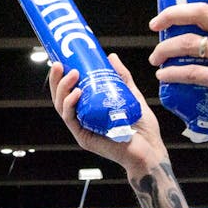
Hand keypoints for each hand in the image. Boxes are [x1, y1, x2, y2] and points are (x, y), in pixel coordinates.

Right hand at [47, 55, 167, 179]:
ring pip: (61, 107)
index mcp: (90, 110)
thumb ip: (122, 78)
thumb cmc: (143, 129)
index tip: (62, 61)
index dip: (62, 77)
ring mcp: (82, 129)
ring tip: (72, 75)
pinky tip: (76, 93)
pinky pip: (70, 120)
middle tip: (59, 65)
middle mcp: (83, 119)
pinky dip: (70, 105)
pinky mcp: (84, 138)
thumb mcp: (131, 95)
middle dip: (57, 80)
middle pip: (61, 98)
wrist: (151, 150)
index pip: (69, 92)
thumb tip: (111, 57)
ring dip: (63, 89)